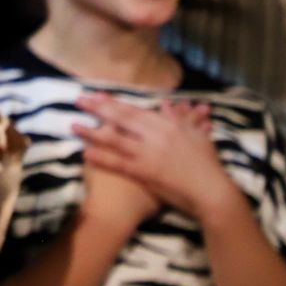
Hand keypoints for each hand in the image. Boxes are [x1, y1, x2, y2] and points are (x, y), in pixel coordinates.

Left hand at [76, 93, 241, 223]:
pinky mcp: (145, 172)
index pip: (135, 110)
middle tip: (78, 100)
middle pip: (121, 119)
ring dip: (92, 132)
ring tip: (72, 125)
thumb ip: (180, 119)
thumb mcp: (197, 136)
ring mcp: (149, 154)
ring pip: (115, 139)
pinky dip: (101, 158)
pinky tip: (85, 154)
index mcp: (168, 126)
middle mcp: (156, 136)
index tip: (97, 94)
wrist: (212, 192)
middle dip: (98, 108)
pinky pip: (118, 164)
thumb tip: (167, 103)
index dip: (115, 102)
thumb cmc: (207, 165)